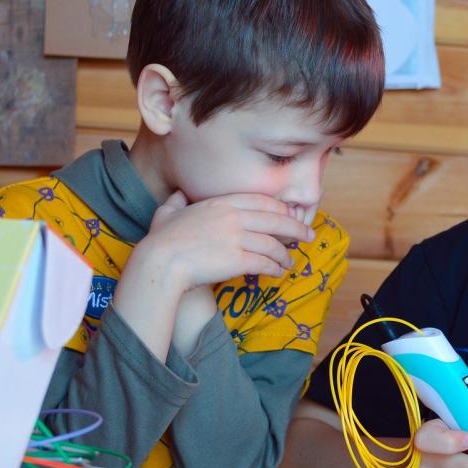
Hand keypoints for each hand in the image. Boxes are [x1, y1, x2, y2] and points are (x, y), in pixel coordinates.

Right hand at [132, 191, 313, 291]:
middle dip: (296, 228)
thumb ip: (176, 202)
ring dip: (286, 254)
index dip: (280, 209)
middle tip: (308, 236)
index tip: (290, 216)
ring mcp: (237, 238)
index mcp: (220, 203)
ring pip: (273, 244)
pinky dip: (276, 268)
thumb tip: (179, 195)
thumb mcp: (166, 213)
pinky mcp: (238, 260)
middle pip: (275, 220)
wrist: (160, 262)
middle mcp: (233, 217)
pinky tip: (280, 272)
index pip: (261, 201)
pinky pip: (265, 263)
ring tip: (290, 262)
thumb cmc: (160, 239)